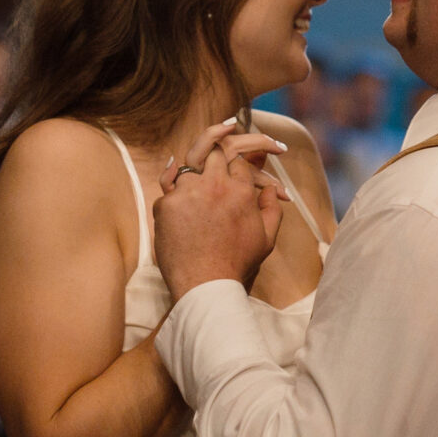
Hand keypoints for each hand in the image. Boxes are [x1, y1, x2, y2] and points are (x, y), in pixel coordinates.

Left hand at [153, 123, 286, 295]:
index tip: (233, 169)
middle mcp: (214, 184)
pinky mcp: (166, 204)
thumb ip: (271, 208)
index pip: (238, 159)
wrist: (206, 284)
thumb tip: (270, 190)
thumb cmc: (237, 263)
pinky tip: (179, 203)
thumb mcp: (266, 237)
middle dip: (215, 156)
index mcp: (240, 190)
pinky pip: (167, 189)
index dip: (237, 163)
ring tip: (196, 192)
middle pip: (213, 152)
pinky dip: (173, 196)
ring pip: (188, 167)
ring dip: (193, 177)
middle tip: (215, 158)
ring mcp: (188, 192)